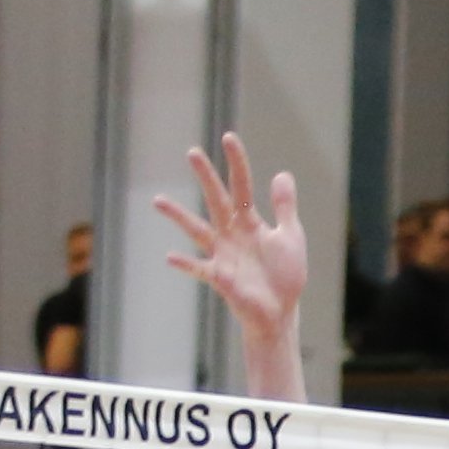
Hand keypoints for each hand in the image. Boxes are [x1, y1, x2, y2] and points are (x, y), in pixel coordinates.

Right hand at [152, 136, 311, 361]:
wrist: (280, 310)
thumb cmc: (284, 275)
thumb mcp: (290, 236)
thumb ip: (284, 207)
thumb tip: (281, 173)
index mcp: (250, 222)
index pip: (242, 186)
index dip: (237, 163)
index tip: (228, 138)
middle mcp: (232, 233)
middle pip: (217, 200)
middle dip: (206, 177)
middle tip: (192, 152)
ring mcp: (223, 254)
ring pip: (198, 230)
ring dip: (179, 216)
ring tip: (158, 200)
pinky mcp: (220, 278)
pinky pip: (200, 269)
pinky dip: (186, 264)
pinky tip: (170, 256)